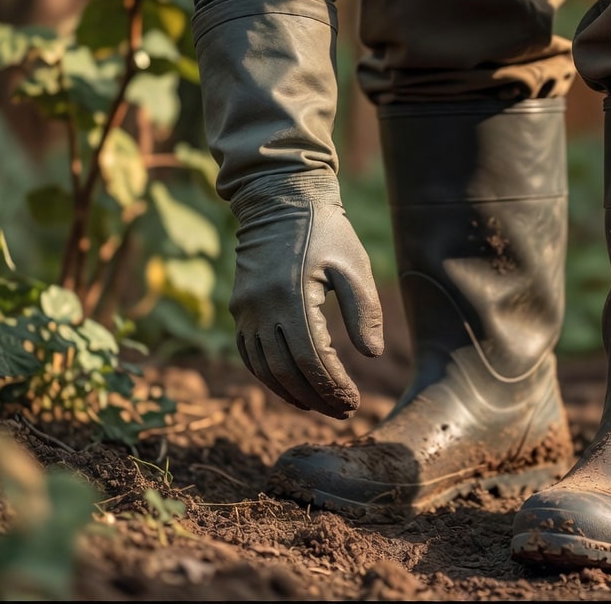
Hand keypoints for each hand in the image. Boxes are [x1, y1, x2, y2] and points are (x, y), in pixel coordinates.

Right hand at [228, 173, 383, 418]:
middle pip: (286, 371)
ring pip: (263, 368)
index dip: (332, 387)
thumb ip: (365, 310)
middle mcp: (262, 307)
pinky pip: (248, 354)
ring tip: (320, 406)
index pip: (312, 360)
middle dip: (315, 398)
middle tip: (342, 411)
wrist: (280, 200)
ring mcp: (246, 309)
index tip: (353, 402)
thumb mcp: (354, 266)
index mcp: (293, 297)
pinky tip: (291, 387)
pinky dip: (268, 377)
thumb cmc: (326, 232)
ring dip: (291, 393)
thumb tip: (371, 354)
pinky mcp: (239, 307)